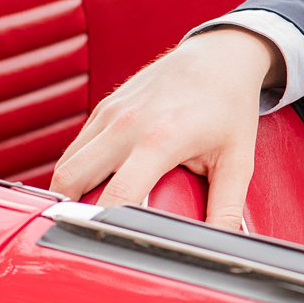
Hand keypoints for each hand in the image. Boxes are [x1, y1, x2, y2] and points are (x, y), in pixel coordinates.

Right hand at [49, 28, 280, 229]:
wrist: (220, 56)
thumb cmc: (230, 106)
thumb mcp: (237, 159)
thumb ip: (227, 206)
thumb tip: (222, 242)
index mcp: (160, 140)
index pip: (117, 194)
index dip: (105, 225)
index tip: (102, 246)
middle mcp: (127, 125)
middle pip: (71, 180)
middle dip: (71, 211)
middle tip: (85, 235)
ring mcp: (111, 113)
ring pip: (67, 163)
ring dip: (69, 191)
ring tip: (86, 215)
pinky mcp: (105, 107)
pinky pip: (77, 146)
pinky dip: (77, 168)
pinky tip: (93, 184)